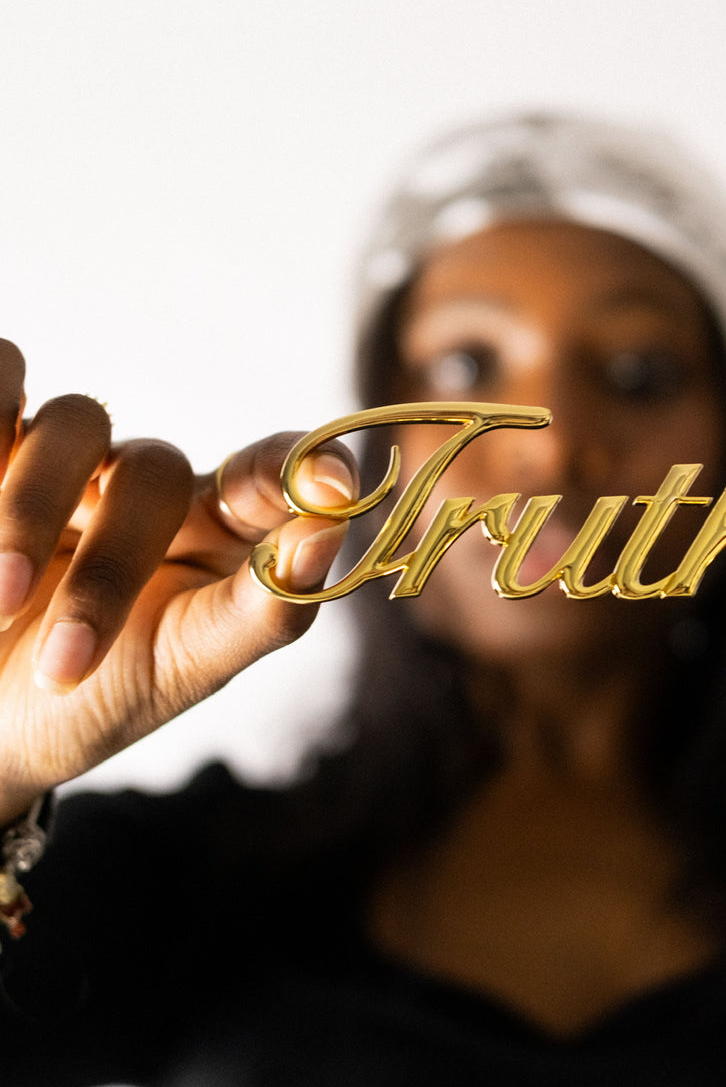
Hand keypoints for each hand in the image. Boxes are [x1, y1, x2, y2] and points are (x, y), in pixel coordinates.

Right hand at [0, 339, 356, 820]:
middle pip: (156, 467)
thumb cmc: (96, 702)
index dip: (300, 464)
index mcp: (220, 528)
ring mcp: (68, 461)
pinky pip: (1, 384)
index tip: (330, 486)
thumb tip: (328, 532)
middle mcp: (148, 483)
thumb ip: (267, 607)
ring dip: (28, 513)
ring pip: (74, 420)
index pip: (275, 466)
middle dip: (107, 569)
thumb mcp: (186, 668)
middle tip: (66, 664)